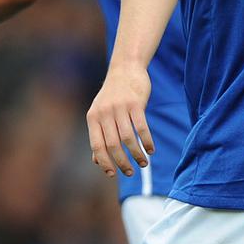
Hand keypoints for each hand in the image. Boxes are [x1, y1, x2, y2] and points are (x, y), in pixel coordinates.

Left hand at [86, 63, 153, 177]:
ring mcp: (120, 107)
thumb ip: (98, 135)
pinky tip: (150, 149)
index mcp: (93, 118)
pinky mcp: (136, 103)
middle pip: (113, 145)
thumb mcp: (100, 113)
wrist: (125, 68)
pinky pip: (141, 127)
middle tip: (131, 172)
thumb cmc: (113, 95)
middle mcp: (105, 113)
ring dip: (136, 154)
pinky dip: (146, 141)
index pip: (97, 146)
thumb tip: (97, 161)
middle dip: (122, 162)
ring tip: (144, 163)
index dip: (104, 162)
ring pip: (128, 138)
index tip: (112, 174)